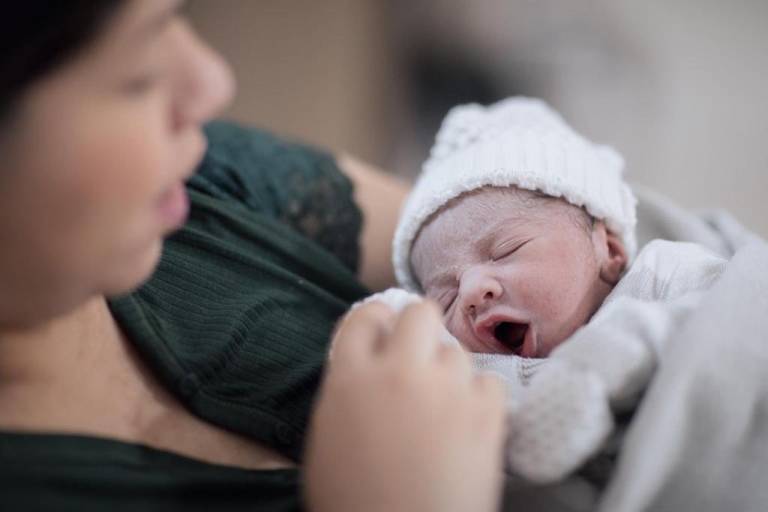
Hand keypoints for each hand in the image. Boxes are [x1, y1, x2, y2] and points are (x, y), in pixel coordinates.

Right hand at [304, 301, 506, 511]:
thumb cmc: (353, 500)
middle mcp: (401, 372)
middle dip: (418, 329)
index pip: (365, 315)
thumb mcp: (328, 437)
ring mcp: (448, 391)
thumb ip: (346, 388)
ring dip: (447, 370)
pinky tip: (465, 420)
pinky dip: (478, 397)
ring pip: (456, 351)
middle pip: (420, 313)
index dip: (376, 321)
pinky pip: (488, 383)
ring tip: (440, 403)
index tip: (383, 332)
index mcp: (352, 378)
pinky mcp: (486, 415)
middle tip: (416, 357)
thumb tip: (365, 363)